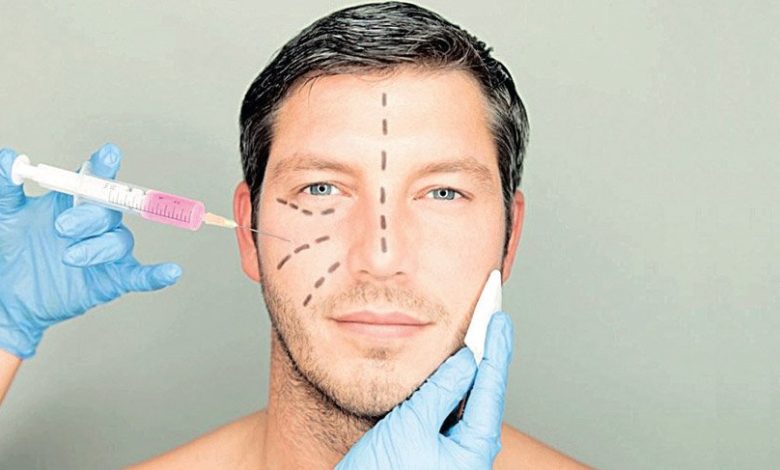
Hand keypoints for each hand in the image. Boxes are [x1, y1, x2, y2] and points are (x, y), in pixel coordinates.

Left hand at [0, 144, 181, 358]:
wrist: (9, 298)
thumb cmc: (12, 253)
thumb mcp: (5, 216)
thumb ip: (7, 186)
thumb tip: (10, 159)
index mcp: (75, 201)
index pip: (96, 179)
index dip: (105, 166)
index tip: (108, 155)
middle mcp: (96, 223)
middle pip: (110, 209)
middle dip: (89, 216)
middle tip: (62, 227)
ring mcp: (106, 251)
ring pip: (119, 241)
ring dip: (97, 248)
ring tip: (69, 258)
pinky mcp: (112, 280)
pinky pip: (140, 275)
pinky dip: (157, 274)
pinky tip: (170, 271)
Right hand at [336, 312, 513, 469]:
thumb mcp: (412, 427)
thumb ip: (441, 391)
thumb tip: (467, 361)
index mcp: (475, 447)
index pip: (491, 385)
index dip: (495, 347)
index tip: (499, 317)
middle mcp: (471, 451)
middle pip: (485, 391)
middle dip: (491, 353)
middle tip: (494, 317)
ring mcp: (455, 453)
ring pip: (468, 401)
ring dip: (472, 367)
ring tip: (480, 334)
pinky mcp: (436, 452)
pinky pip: (451, 412)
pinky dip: (453, 385)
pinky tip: (451, 369)